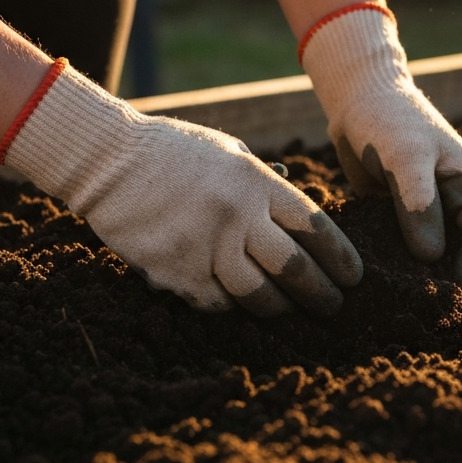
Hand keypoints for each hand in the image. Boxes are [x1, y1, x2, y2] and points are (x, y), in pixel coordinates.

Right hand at [0, 61, 362, 315]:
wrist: (108, 161)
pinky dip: (234, 307)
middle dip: (322, 293)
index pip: (314, 227)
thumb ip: (264, 182)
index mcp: (256, 183)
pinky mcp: (177, 273)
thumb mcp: (227, 152)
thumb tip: (298, 217)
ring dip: (281, 309)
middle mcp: (237, 216)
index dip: (340, 256)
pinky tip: (242, 305)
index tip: (353, 276)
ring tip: (291, 311)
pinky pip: (218, 304)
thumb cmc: (172, 152)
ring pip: (259, 295)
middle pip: (295, 268)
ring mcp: (206, 247)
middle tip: (334, 305)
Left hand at [302, 5, 461, 292]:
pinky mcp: (399, 211)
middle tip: (443, 309)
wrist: (357, 98)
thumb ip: (418, 203)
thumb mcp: (405, 156)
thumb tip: (432, 256)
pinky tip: (391, 283)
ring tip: (419, 304)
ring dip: (432, 273)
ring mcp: (428, 205)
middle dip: (459, 274)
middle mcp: (454, 197)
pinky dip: (406, 262)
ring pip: (440, 248)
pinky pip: (408, 243)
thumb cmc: (388, 119)